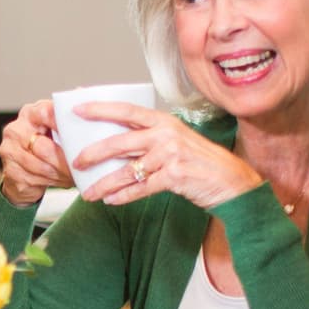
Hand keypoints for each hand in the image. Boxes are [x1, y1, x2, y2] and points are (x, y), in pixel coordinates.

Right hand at [0, 100, 73, 206]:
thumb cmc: (47, 146)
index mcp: (30, 113)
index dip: (62, 124)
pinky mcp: (9, 171)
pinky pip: (35, 179)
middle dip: (64, 159)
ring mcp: (9, 150)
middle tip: (81, 165)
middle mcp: (16, 129)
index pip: (45, 113)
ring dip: (60, 173)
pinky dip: (53, 182)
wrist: (25, 173)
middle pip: (43, 146)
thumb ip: (68, 115)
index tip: (79, 135)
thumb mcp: (58, 129)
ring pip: (40, 166)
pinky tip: (63, 181)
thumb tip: (81, 93)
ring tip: (75, 175)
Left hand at [72, 102, 259, 210]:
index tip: (78, 108)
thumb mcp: (177, 142)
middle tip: (76, 162)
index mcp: (164, 121)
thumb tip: (114, 147)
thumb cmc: (201, 163)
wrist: (231, 182)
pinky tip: (111, 201)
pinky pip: (141, 187)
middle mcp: (166, 134)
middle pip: (119, 141)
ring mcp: (171, 154)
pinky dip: (123, 196)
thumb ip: (151, 140)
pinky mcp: (175, 176)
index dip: (101, 108)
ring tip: (89, 193)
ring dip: (104, 184)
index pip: (127, 110)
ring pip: (126, 170)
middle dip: (94, 153)